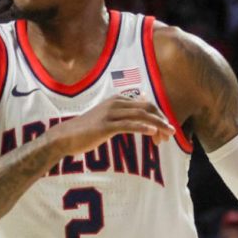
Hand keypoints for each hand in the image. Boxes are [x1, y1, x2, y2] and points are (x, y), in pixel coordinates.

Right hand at [47, 96, 174, 155]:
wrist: (66, 137)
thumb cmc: (87, 129)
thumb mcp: (107, 117)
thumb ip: (124, 111)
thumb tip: (142, 102)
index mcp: (118, 100)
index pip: (146, 104)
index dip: (159, 116)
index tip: (165, 131)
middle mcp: (116, 103)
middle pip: (147, 108)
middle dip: (162, 120)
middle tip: (171, 133)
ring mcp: (110, 114)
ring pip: (141, 116)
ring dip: (157, 125)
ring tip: (167, 135)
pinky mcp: (106, 126)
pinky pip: (129, 125)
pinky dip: (143, 127)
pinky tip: (153, 132)